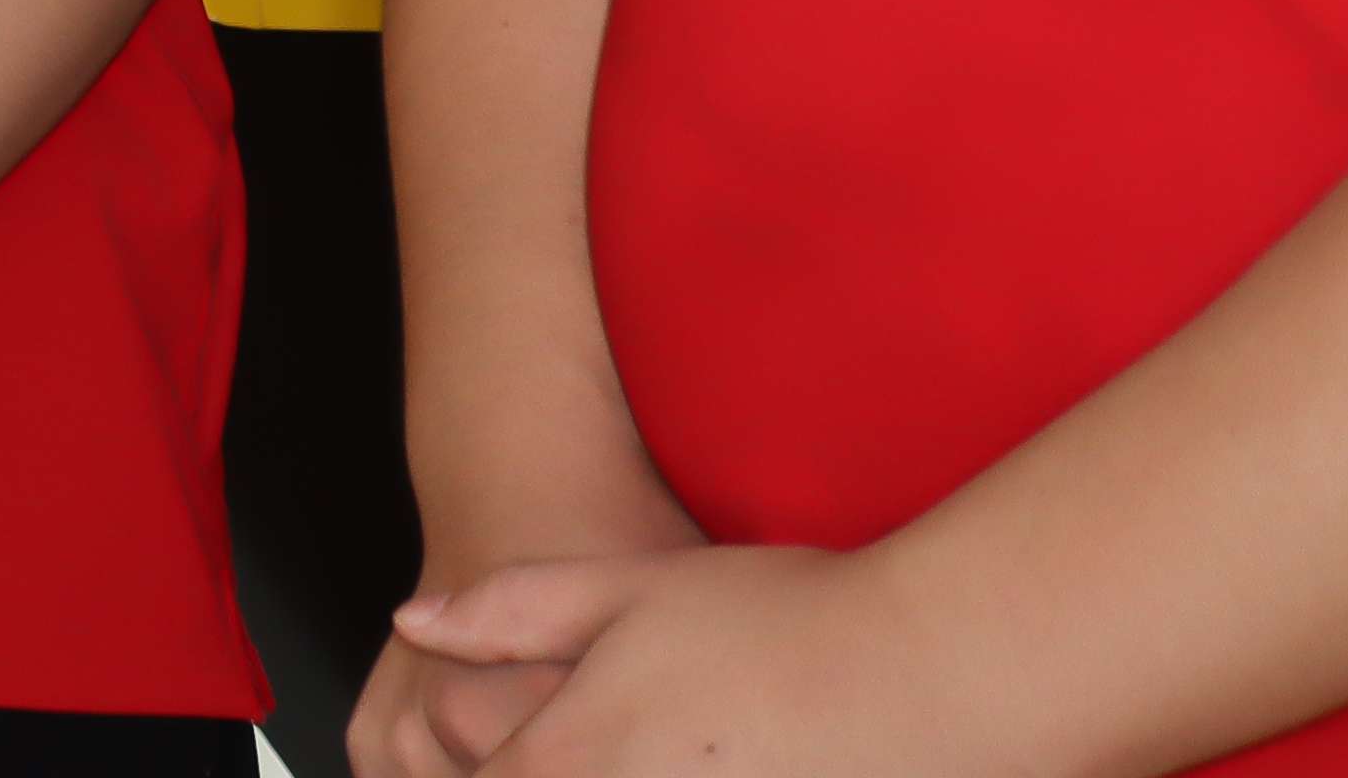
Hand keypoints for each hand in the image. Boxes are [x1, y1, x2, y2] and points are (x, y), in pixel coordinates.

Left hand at [387, 546, 970, 777]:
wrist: (935, 676)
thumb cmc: (784, 624)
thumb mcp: (628, 588)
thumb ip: (508, 610)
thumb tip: (411, 621)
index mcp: (563, 761)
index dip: (474, 762)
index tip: (496, 747)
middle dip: (521, 775)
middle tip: (610, 741)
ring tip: (655, 754)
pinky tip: (716, 770)